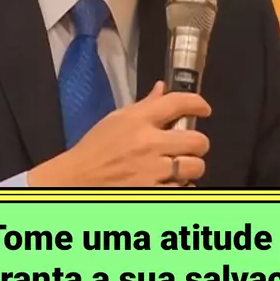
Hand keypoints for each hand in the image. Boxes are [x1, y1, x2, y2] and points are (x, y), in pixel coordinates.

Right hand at [28, 81, 210, 186]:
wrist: (75, 179)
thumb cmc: (95, 148)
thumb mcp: (117, 119)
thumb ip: (145, 105)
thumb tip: (163, 88)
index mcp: (138, 120)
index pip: (179, 103)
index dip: (198, 103)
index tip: (203, 109)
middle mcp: (148, 143)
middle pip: (197, 140)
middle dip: (198, 143)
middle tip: (190, 147)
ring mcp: (151, 171)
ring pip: (195, 167)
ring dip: (191, 167)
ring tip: (180, 167)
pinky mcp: (151, 193)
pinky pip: (183, 188)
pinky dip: (180, 186)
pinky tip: (169, 182)